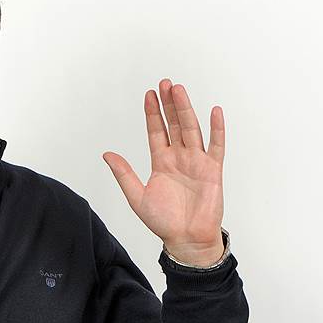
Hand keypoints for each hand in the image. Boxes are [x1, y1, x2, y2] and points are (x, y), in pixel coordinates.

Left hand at [102, 79, 224, 266]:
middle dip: (169, 104)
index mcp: (161, 162)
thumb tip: (107, 154)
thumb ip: (123, 174)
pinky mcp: (213, 171)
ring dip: (186, 110)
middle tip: (165, 83)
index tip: (149, 94)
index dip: (153, 113)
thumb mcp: (136, 196)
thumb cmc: (163, 221)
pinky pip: (216, 146)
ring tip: (179, 90)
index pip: (156, 131)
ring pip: (191, 130)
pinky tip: (214, 112)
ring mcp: (197, 162)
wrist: (185, 240)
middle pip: (174, 124)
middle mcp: (179, 158)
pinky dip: (216, 129)